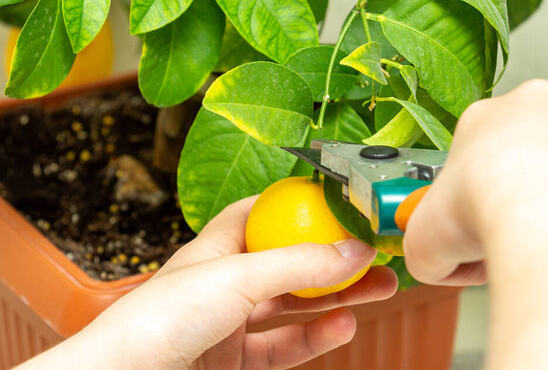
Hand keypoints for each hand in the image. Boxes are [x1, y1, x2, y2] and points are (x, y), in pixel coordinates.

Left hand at [20, 196, 396, 369]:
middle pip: (291, 262)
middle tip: (377, 255)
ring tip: (380, 289)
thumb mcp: (236, 278)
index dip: (296, 205)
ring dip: (337, 298)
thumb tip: (354, 248)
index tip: (338, 204)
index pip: (260, 214)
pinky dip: (316, 337)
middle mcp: (224, 282)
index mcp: (216, 248)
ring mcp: (230, 323)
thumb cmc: (157, 320)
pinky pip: (285, 346)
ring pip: (294, 306)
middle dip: (335, 258)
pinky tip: (343, 327)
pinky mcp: (235, 361)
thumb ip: (297, 264)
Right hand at [403, 80, 547, 368]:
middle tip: (520, 218)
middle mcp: (530, 104)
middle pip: (527, 143)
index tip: (482, 213)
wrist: (541, 214)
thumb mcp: (423, 241)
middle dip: (524, 178)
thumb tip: (436, 265)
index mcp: (480, 118)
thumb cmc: (484, 209)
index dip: (477, 188)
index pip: (478, 152)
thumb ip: (422, 250)